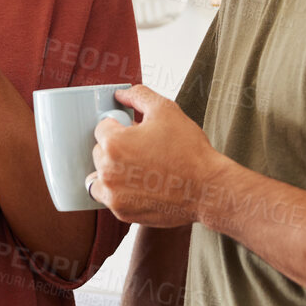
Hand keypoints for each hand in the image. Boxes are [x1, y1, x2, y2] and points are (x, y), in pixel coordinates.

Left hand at [89, 85, 221, 226]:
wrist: (207, 190)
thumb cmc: (189, 150)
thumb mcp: (167, 111)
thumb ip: (139, 96)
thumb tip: (121, 94)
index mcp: (114, 143)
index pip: (102, 128)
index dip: (120, 128)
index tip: (136, 134)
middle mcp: (107, 170)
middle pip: (99, 152)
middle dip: (116, 149)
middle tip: (143, 151)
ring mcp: (113, 194)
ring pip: (99, 177)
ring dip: (112, 172)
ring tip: (138, 170)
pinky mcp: (121, 212)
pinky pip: (110, 198)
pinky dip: (120, 192)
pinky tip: (142, 187)